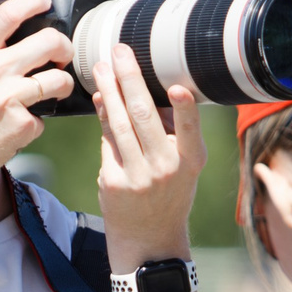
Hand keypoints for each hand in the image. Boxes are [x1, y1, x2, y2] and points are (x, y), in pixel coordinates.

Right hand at [0, 0, 73, 199]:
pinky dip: (39, 120)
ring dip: (63, 83)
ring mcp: (8, 97)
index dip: (34, 1)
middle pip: (49, 41)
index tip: (46, 3)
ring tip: (55, 90)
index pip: (9, 14)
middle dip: (64, 46)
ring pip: (59, 78)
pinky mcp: (22, 123)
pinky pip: (47, 115)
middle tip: (62, 55)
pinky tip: (22, 125)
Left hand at [93, 44, 203, 266]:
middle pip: (143, 116)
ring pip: (119, 124)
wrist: (149, 239)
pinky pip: (107, 141)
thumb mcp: (183, 165)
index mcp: (191, 160)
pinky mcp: (114, 182)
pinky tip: (100, 97)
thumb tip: (145, 87)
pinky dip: (103, 116)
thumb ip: (171, 129)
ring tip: (102, 67)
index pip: (191, 130)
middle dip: (129, 78)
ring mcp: (137, 177)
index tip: (177, 87)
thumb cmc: (169, 191)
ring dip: (109, 91)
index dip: (185, 109)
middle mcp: (166, 168)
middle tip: (119, 51)